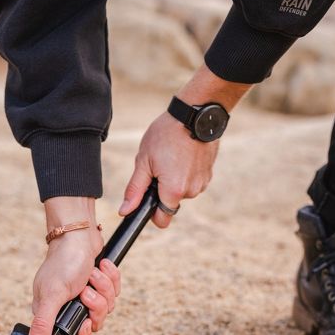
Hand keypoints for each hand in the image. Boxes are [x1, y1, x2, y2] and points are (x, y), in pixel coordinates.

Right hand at [28, 197, 121, 334]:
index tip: (86, 322)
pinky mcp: (99, 285)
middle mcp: (69, 305)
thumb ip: (43, 324)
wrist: (79, 234)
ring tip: (91, 274)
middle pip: (94, 322)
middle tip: (86, 290)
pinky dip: (110, 278)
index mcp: (53, 311)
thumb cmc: (62, 261)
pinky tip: (100, 267)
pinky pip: (114, 292)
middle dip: (96, 304)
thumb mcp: (52, 295)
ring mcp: (86, 295)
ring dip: (103, 287)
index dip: (84, 331)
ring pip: (106, 307)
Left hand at [120, 111, 218, 227]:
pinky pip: (193, 182)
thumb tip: (125, 211)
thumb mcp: (144, 161)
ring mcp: (203, 183)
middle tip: (158, 166)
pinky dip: (186, 174)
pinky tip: (183, 155)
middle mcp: (191, 192)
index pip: (162, 220)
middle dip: (161, 191)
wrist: (196, 113)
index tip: (147, 198)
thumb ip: (135, 189)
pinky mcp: (209, 174)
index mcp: (173, 192)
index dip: (151, 213)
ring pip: (182, 192)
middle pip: (171, 203)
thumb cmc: (167, 134)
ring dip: (174, 181)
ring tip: (171, 157)